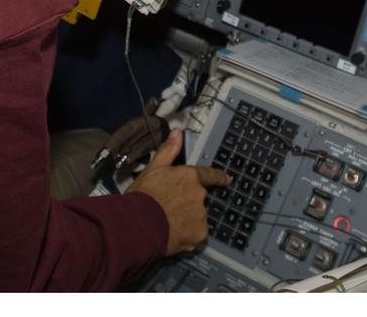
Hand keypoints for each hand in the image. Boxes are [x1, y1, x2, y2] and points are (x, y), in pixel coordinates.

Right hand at [127, 130, 230, 255]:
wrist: (139, 225)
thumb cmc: (144, 194)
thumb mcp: (153, 168)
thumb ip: (168, 150)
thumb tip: (178, 131)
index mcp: (190, 177)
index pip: (210, 174)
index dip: (219, 177)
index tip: (227, 179)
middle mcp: (200, 195)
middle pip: (199, 198)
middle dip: (189, 203)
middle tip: (171, 208)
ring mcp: (201, 216)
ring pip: (198, 217)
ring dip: (188, 219)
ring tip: (169, 224)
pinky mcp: (200, 235)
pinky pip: (196, 234)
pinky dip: (188, 235)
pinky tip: (174, 235)